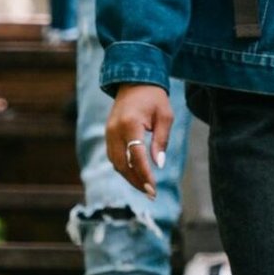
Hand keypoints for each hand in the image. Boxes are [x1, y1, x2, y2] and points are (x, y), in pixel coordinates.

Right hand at [105, 84, 173, 198]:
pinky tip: (135, 174)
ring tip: (145, 187)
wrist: (134, 80)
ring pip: (116, 163)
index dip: (145, 175)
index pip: (137, 156)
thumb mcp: (165, 116)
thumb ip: (162, 141)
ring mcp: (108, 132)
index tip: (154, 189)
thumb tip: (158, 164)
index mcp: (130, 124)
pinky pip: (113, 156)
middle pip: (123, 164)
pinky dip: (123, 168)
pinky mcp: (108, 134)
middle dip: (136, 181)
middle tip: (151, 194)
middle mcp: (115, 130)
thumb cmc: (154, 97)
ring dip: (129, 177)